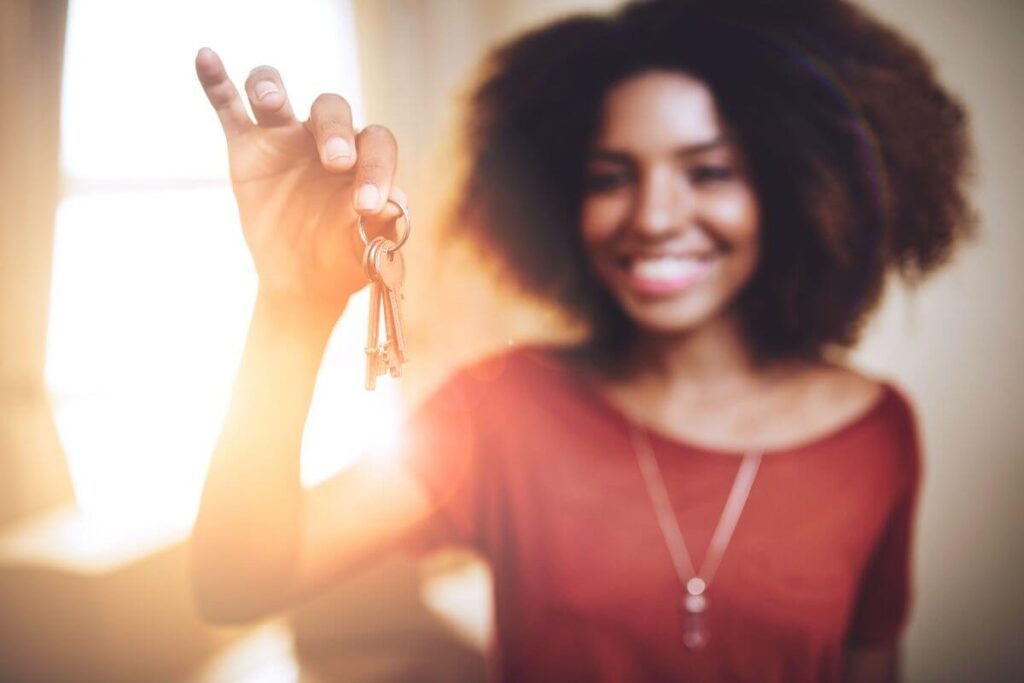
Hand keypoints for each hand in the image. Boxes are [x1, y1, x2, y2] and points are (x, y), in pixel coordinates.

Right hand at [195, 47, 404, 317]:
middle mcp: (325, 139)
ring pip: (274, 93)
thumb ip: (381, 227)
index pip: (377, 143)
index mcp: (363, 159)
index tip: (367, 206)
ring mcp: (283, 138)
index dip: (377, 168)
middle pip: (331, 109)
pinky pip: (229, 107)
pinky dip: (216, 82)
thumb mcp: (366, 250)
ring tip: (273, 100)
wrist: (304, 280)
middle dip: (334, 130)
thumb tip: (395, 204)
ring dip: (271, 87)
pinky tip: (205, 57)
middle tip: (335, 162)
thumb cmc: (344, 259)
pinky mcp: (247, 147)